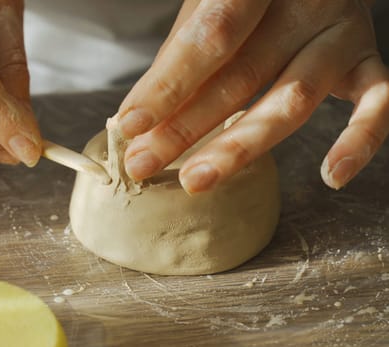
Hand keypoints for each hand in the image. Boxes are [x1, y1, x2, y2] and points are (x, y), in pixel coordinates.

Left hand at [117, 0, 388, 192]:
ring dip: (240, 146)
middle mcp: (305, 4)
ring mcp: (340, 33)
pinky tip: (333, 176)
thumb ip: (182, 57)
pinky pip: (378, 103)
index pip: (210, 36)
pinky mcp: (366, 62)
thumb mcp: (209, 9)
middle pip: (242, 74)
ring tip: (196, 180)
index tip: (131, 125)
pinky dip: (360, 141)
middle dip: (187, 126)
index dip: (168, 83)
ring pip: (293, 98)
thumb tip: (139, 118)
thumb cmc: (247, 0)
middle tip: (143, 164)